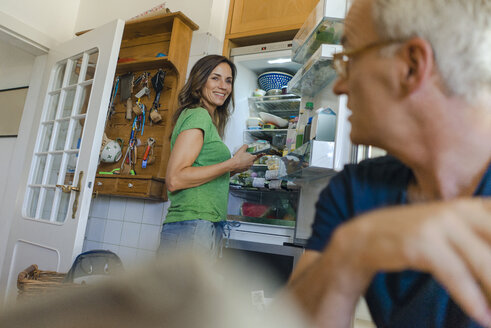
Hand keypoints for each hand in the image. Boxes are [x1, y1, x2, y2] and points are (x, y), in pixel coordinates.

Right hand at [231, 144, 258, 172]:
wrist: (233, 165)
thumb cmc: (237, 158)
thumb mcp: (241, 150)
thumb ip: (245, 146)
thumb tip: (246, 145)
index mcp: (252, 157)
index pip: (256, 156)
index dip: (254, 155)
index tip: (255, 155)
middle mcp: (251, 163)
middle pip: (252, 160)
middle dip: (249, 158)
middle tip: (244, 157)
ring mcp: (249, 167)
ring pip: (249, 163)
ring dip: (246, 162)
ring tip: (241, 160)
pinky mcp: (246, 170)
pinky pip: (246, 167)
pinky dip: (244, 165)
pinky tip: (240, 163)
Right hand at [291, 198, 490, 326]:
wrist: (358, 240)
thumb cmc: (402, 237)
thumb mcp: (441, 231)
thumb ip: (471, 238)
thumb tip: (489, 259)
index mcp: (463, 207)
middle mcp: (452, 211)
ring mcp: (435, 225)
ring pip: (481, 259)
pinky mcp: (418, 243)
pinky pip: (452, 272)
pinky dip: (469, 295)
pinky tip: (479, 313)